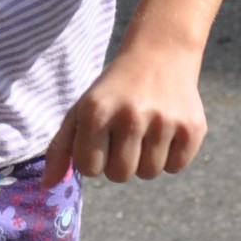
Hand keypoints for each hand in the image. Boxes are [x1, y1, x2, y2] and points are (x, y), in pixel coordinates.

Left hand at [43, 44, 205, 185]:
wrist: (160, 54)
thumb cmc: (113, 91)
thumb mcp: (81, 110)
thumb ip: (60, 148)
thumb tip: (47, 186)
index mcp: (97, 110)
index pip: (90, 168)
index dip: (94, 157)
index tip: (101, 137)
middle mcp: (131, 114)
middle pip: (120, 175)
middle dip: (119, 161)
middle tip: (125, 134)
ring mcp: (164, 121)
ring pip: (149, 173)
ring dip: (145, 159)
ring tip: (146, 129)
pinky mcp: (193, 127)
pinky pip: (176, 167)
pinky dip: (171, 155)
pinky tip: (167, 130)